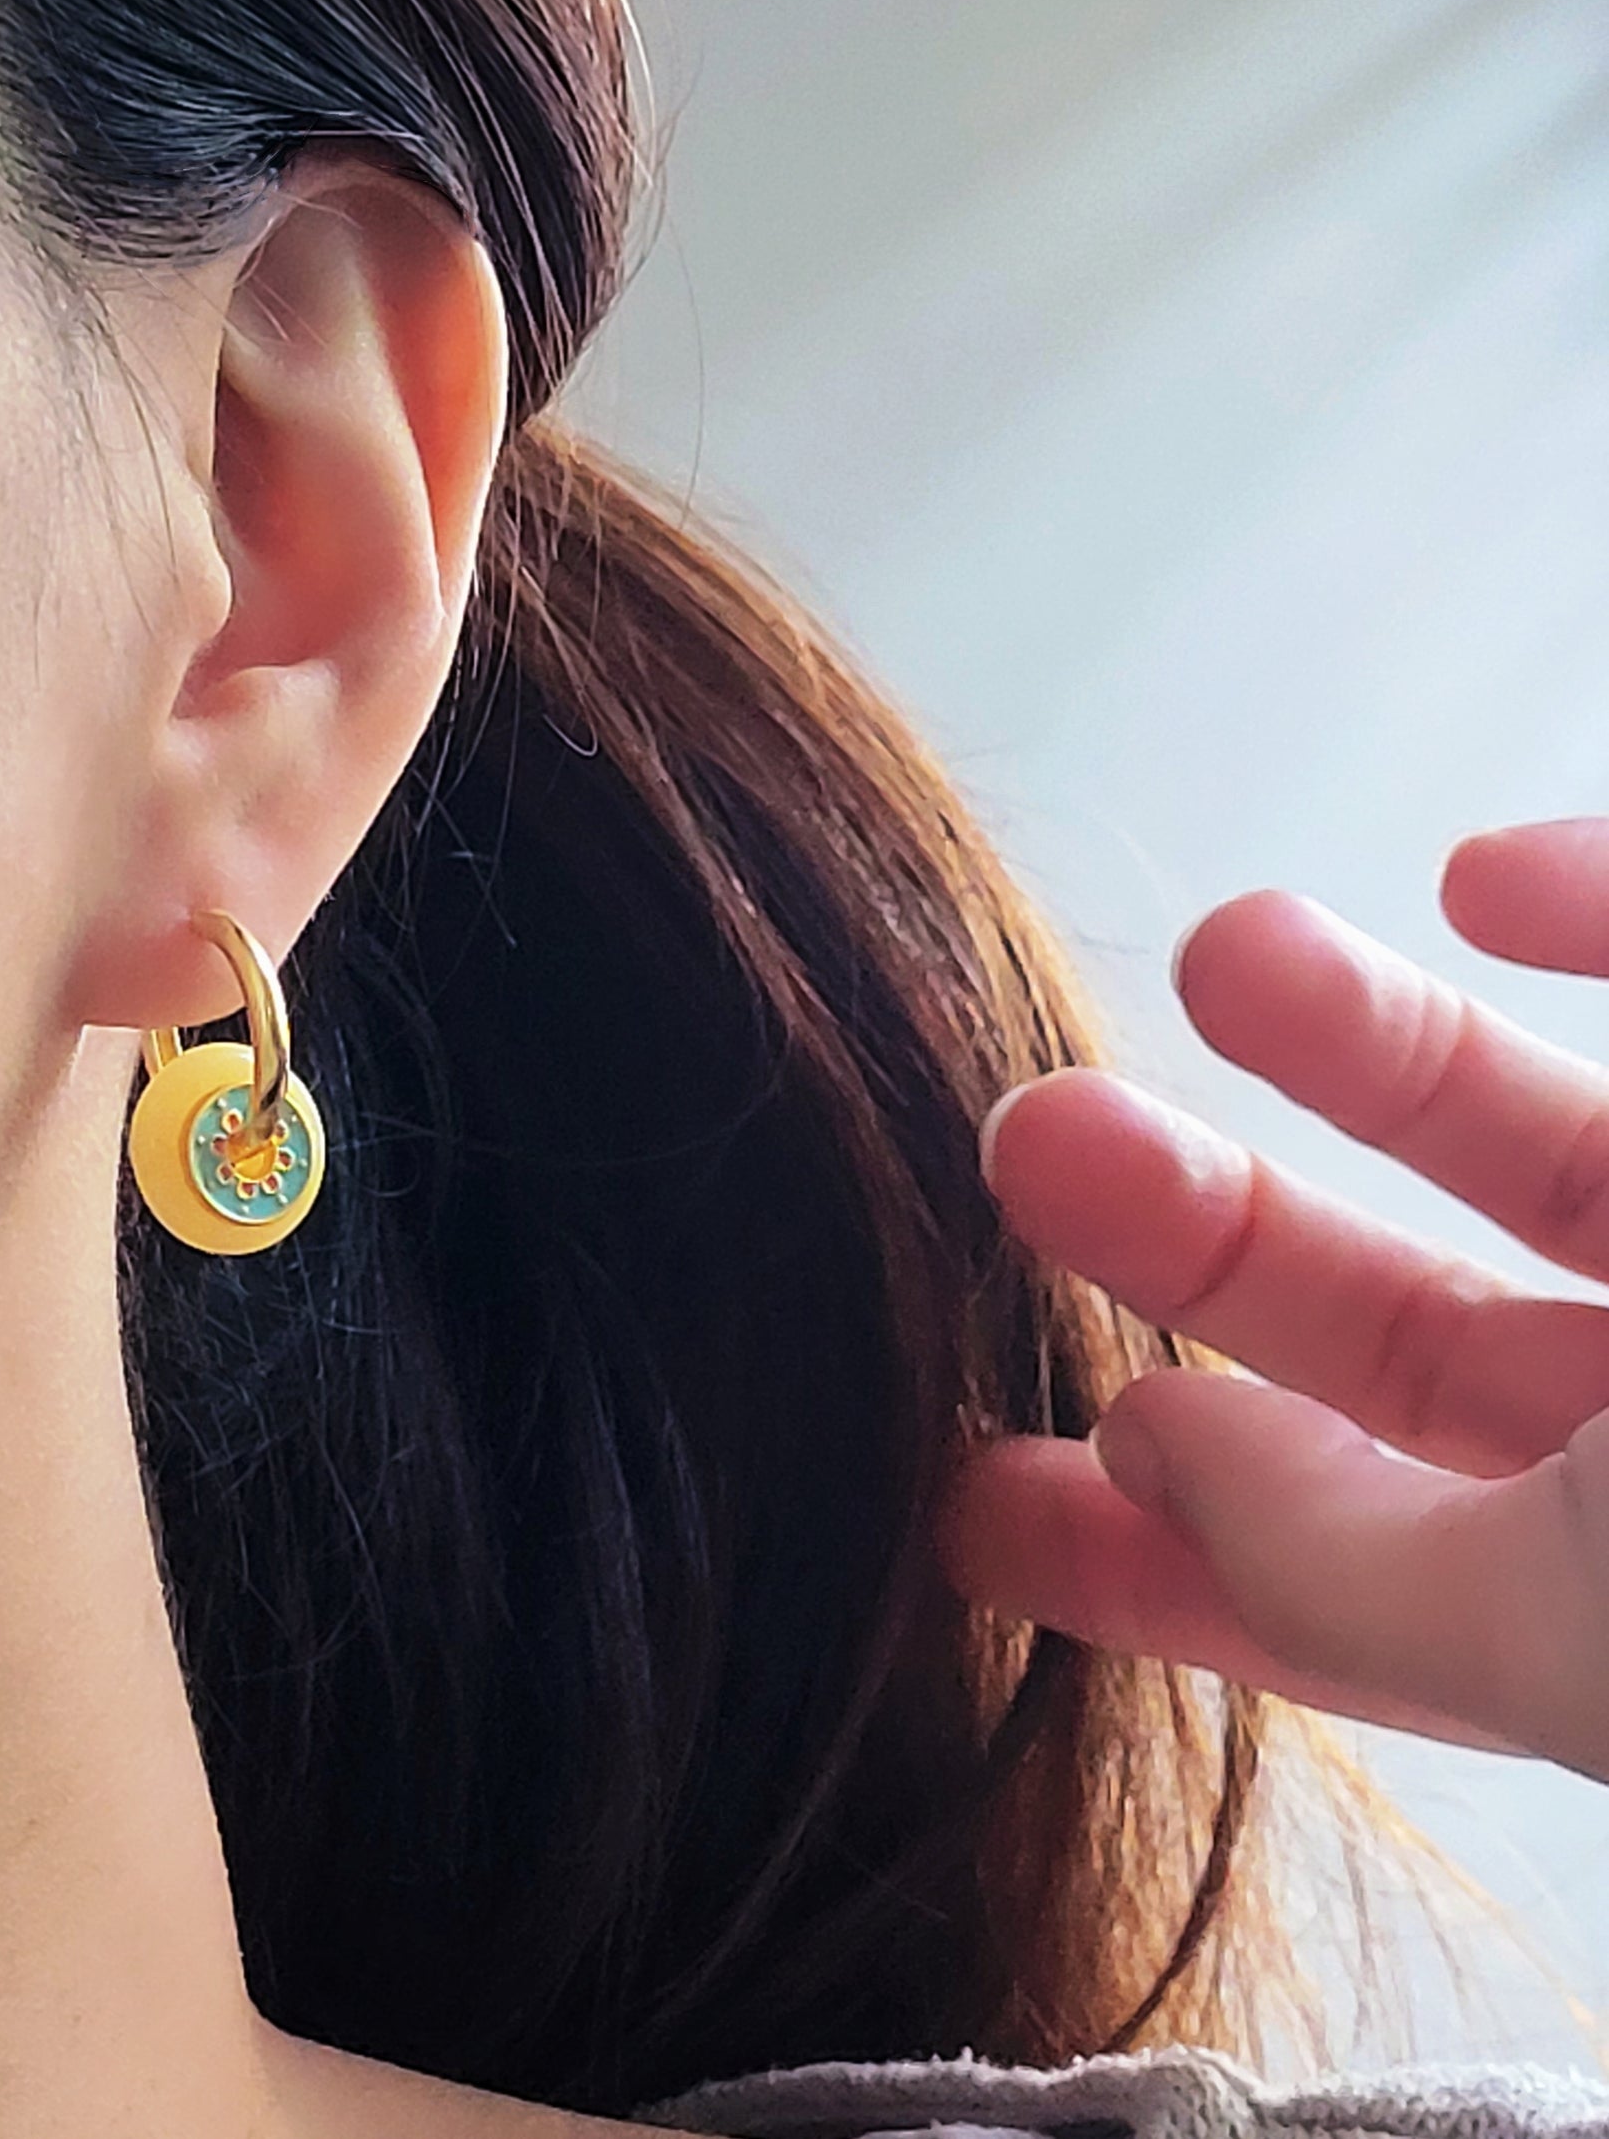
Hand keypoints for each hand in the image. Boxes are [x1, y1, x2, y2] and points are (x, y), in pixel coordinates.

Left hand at [946, 818, 1608, 1783]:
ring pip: (1561, 1151)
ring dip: (1381, 1051)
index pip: (1362, 1602)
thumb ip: (1368, 1576)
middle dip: (1217, 1243)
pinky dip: (1607, 913)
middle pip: (1429, 1345)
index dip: (1160, 1557)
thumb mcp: (1597, 1625)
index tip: (962, 1492)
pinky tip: (1482, 881)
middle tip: (1028, 1142)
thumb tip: (1147, 1464)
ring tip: (1226, 949)